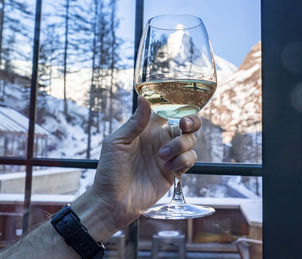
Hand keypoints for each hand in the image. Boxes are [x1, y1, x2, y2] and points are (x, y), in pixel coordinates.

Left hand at [72, 97, 200, 241]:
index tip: (178, 104)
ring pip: (190, 141)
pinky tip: (168, 168)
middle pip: (186, 124)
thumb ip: (135, 122)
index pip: (166, 111)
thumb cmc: (109, 170)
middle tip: (184, 124)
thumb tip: (143, 98)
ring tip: (162, 155)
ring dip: (181, 144)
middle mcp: (159, 140)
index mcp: (146, 130)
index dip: (175, 105)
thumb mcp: (117, 143)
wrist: (113, 201)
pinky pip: (190, 159)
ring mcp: (168, 156)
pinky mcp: (174, 172)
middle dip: (191, 121)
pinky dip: (183, 160)